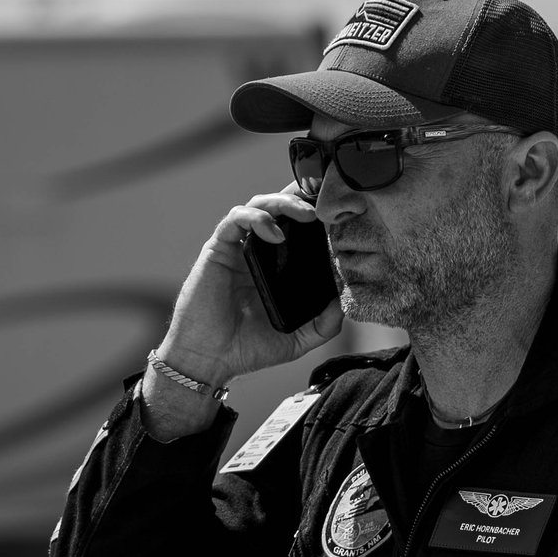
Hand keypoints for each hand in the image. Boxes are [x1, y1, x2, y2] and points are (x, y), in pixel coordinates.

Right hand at [144, 191, 343, 433]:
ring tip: (306, 215)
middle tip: (326, 206)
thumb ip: (325, 323)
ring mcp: (238, 248)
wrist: (210, 358)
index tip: (342, 215)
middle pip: (281, 208)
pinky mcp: (218, 248)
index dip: (318, 216)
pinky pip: (236, 219)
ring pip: (260, 205)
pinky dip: (257, 218)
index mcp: (278, 266)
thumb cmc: (248, 348)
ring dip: (284, 202)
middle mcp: (259, 252)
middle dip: (303, 198)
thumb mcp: (298, 338)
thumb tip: (348, 301)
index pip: (299, 228)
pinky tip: (275, 233)